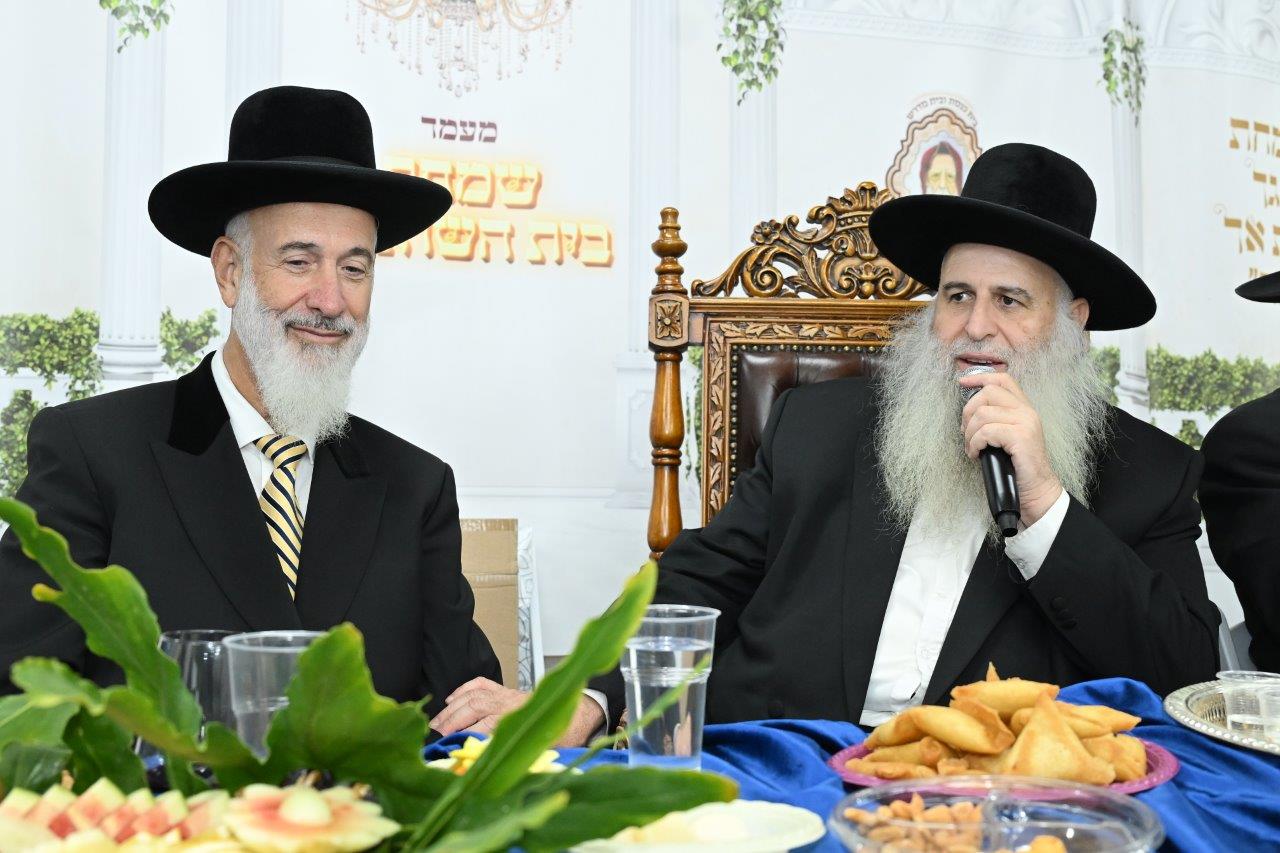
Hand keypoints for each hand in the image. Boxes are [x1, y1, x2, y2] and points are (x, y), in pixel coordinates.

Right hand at [430, 678, 604, 746]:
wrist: (578, 713)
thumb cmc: (561, 736)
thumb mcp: (541, 753)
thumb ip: (515, 759)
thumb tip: (489, 771)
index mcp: (519, 720)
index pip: (484, 728)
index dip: (464, 737)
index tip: (448, 749)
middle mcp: (510, 703)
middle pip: (473, 708)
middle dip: (451, 721)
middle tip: (434, 735)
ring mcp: (506, 694)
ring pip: (474, 696)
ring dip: (452, 708)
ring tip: (435, 722)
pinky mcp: (506, 690)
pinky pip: (481, 684)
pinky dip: (464, 689)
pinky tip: (452, 698)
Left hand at [959, 370, 1062, 526]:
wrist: (1036, 489)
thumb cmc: (1017, 466)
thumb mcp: (1006, 437)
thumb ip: (996, 420)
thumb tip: (969, 412)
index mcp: (1023, 408)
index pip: (1002, 379)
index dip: (979, 377)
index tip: (962, 382)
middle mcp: (1027, 411)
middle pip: (987, 393)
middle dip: (968, 412)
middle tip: (967, 433)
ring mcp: (1025, 422)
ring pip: (982, 414)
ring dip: (969, 433)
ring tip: (972, 448)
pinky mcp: (1021, 436)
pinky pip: (985, 432)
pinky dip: (974, 444)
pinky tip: (977, 454)